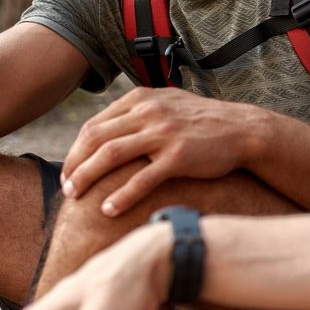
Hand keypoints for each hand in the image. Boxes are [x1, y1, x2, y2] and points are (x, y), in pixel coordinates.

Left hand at [61, 88, 262, 215]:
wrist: (243, 130)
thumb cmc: (202, 123)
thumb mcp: (166, 104)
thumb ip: (137, 113)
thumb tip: (106, 132)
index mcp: (141, 100)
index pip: (94, 124)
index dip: (75, 150)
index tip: (69, 170)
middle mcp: (149, 112)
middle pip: (95, 138)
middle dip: (74, 164)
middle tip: (66, 188)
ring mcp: (164, 133)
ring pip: (111, 154)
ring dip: (87, 177)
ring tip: (74, 197)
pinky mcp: (179, 156)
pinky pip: (142, 178)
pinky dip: (122, 195)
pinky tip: (108, 210)